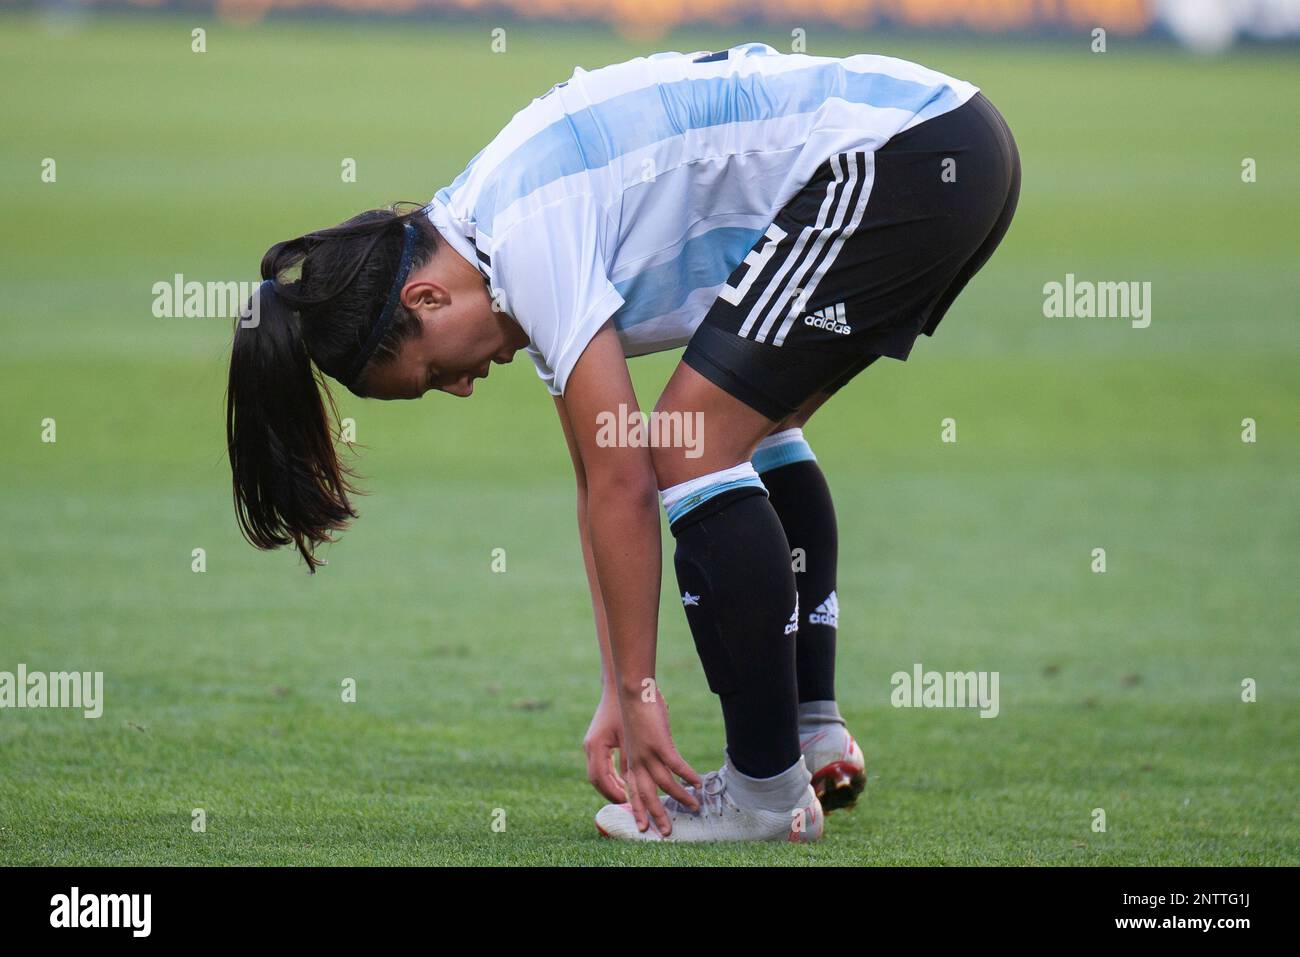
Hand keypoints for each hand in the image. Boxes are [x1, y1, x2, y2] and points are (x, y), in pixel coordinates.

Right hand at [583, 690, 628, 802]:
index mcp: (596, 745)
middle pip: (596, 779)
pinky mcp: (598, 741)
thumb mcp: (631, 736)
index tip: (627, 802)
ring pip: (598, 773)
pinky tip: (625, 780)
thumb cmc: (627, 707)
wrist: (620, 685)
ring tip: (627, 796)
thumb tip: (634, 782)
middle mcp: (590, 746)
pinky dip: (612, 775)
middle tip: (628, 804)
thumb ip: (630, 759)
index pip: (599, 778)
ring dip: (612, 786)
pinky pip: (603, 764)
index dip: (612, 793)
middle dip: (611, 793)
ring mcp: (593, 744)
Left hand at [619, 686, 701, 835]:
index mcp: (631, 760)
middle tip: (667, 832)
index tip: (644, 826)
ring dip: (680, 798)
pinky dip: (688, 776)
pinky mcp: (660, 744)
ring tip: (694, 807)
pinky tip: (698, 783)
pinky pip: (677, 766)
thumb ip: (644, 750)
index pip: (633, 791)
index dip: (639, 809)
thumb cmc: (636, 711)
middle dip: (657, 815)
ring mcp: (648, 753)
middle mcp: (637, 761)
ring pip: (665, 784)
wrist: (632, 692)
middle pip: (646, 795)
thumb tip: (657, 759)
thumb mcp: (637, 735)